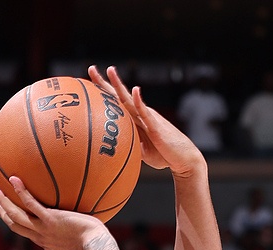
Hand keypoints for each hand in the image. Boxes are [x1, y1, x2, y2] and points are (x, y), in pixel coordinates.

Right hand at [0, 176, 106, 249]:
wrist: (95, 246)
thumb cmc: (95, 242)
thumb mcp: (83, 238)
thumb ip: (77, 228)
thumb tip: (82, 218)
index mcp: (45, 242)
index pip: (26, 232)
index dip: (14, 222)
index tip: (7, 214)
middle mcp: (40, 237)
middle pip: (14, 225)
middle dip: (2, 212)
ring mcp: (43, 229)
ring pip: (16, 216)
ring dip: (3, 202)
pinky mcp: (49, 220)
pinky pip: (31, 204)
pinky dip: (21, 192)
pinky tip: (14, 179)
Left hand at [91, 65, 206, 180]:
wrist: (183, 158)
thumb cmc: (163, 155)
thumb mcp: (141, 152)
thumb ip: (129, 147)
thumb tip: (114, 153)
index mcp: (135, 119)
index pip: (116, 104)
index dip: (103, 93)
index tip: (89, 81)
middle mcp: (140, 114)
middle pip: (119, 96)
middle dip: (105, 82)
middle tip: (91, 68)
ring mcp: (148, 117)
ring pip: (130, 99)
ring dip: (120, 85)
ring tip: (110, 70)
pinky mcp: (156, 126)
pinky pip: (146, 112)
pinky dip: (139, 101)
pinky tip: (134, 91)